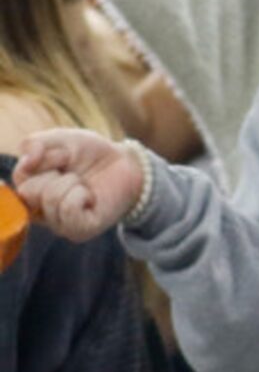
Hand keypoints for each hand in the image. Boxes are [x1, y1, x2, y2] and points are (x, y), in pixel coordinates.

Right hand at [13, 129, 146, 240]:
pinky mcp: (79, 231)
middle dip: (55, 171)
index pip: (19, 178)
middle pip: (28, 191)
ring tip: (83, 185)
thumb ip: (34, 143)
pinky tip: (90, 196)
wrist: (126, 163)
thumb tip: (27, 161)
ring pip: (50, 198)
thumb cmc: (90, 154)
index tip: (61, 158)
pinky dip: (80, 194)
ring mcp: (58, 224)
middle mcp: (39, 212)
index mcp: (29, 192)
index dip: (42, 160)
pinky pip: (68, 208)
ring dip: (72, 182)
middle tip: (74, 173)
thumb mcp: (59, 140)